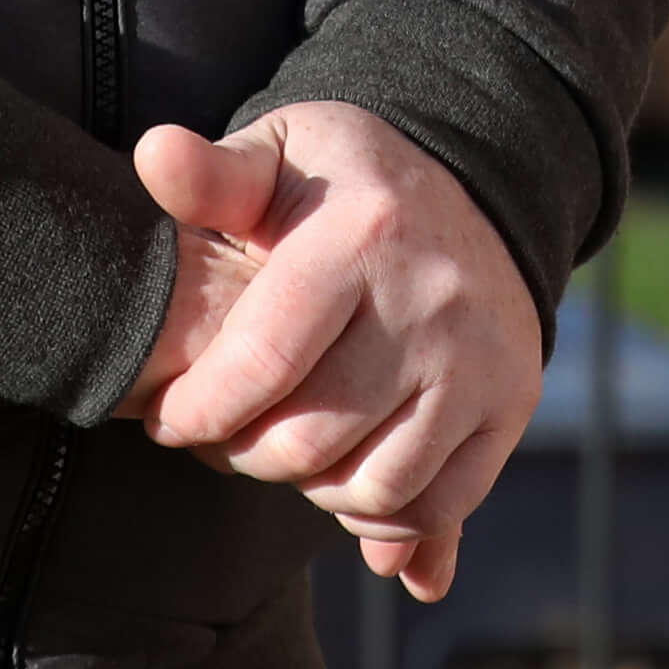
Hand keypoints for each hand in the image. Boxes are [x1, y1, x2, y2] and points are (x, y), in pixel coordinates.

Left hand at [117, 105, 536, 601]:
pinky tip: (345, 475)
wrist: (470, 193)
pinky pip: (435, 505)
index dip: (198, 411)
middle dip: (241, 455)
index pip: (263, 363)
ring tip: (281, 449)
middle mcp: (433, 300)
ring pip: (371, 487)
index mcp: (363, 233)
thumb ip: (210, 175)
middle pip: (308, 441)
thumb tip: (155, 154)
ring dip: (308, 489)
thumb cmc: (341, 186)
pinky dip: (379, 514)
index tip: (167, 419)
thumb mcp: (279, 156)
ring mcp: (481, 358)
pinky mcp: (513, 404)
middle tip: (220, 438)